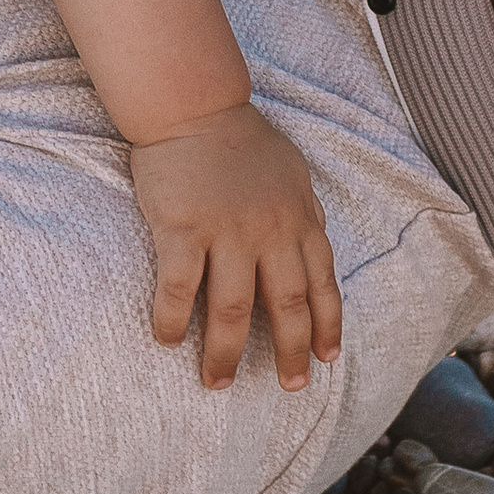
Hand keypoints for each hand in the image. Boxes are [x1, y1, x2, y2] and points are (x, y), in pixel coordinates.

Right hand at [129, 102, 343, 392]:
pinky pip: (180, 289)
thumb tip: (315, 250)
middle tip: (287, 388)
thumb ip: (303, 214)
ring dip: (227, 353)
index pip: (321, 284)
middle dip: (289, 354)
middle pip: (285, 307)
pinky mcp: (183, 229)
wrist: (194, 106)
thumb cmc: (241, 141)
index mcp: (299, 219)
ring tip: (218, 382)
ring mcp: (227, 231)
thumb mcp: (291, 174)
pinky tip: (168, 341)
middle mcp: (270, 231)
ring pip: (234, 309)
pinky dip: (174, 321)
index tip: (325, 359)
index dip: (326, 326)